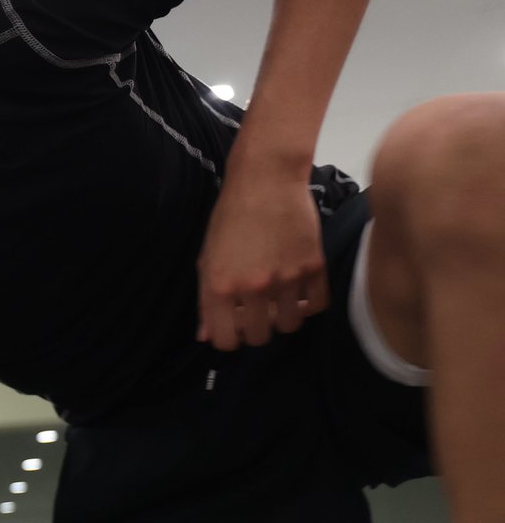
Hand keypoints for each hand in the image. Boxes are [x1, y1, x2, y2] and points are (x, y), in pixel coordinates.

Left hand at [195, 174, 327, 349]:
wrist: (266, 181)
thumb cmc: (230, 217)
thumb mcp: (207, 258)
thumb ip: (206, 300)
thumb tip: (206, 335)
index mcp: (218, 289)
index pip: (225, 341)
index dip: (230, 337)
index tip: (235, 326)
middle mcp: (251, 289)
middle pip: (260, 337)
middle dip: (258, 328)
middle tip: (259, 311)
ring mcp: (285, 279)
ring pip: (290, 326)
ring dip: (285, 318)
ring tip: (280, 301)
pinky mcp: (313, 266)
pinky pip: (317, 306)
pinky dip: (309, 304)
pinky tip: (300, 292)